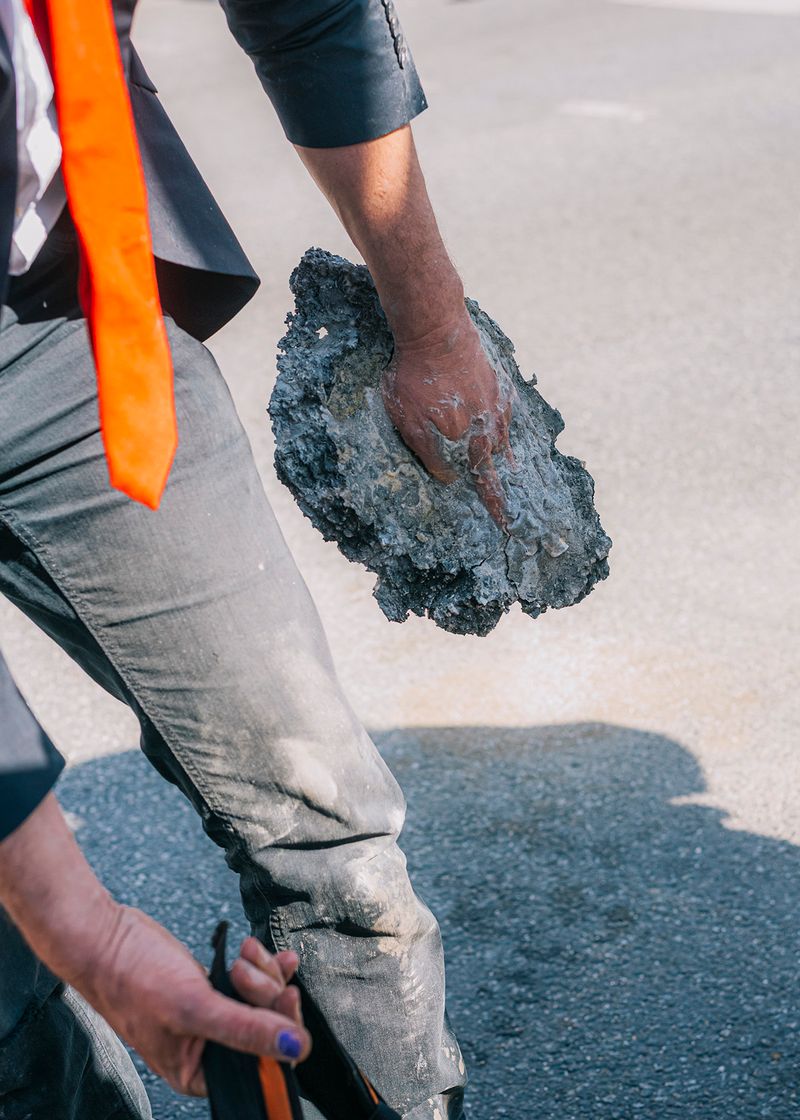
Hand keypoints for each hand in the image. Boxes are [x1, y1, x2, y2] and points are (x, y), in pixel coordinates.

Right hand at [75, 905, 308, 1096]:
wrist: (105, 937)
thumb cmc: (132, 978)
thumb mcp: (193, 1007)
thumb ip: (245, 1030)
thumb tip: (295, 1048)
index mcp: (199, 1073)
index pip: (263, 1066)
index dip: (283, 1033)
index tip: (286, 996)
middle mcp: (208, 1050)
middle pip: (269, 1030)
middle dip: (268, 994)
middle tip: (247, 971)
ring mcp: (212, 1017)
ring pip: (264, 1001)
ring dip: (263, 973)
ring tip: (243, 953)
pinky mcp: (213, 989)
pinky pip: (253, 982)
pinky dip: (262, 964)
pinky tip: (256, 949)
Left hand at [381, 313, 513, 527]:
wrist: (436, 331)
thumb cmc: (416, 379)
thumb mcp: (410, 424)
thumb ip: (431, 457)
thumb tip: (451, 479)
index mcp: (471, 444)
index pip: (486, 486)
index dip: (496, 508)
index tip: (508, 528)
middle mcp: (491, 429)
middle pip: (498, 466)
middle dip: (503, 489)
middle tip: (511, 509)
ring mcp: (498, 405)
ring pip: (504, 440)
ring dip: (505, 458)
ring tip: (509, 475)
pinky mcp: (498, 384)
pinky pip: (505, 413)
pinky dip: (503, 425)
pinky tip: (499, 428)